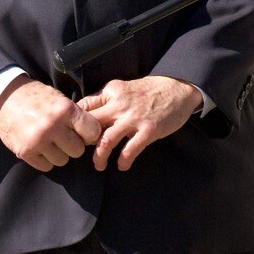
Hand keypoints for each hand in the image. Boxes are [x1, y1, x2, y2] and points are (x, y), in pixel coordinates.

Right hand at [0, 76, 101, 171]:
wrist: (5, 99)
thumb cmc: (38, 98)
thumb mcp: (60, 99)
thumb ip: (75, 116)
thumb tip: (94, 134)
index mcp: (65, 110)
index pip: (92, 131)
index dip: (90, 134)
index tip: (84, 133)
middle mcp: (52, 126)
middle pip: (77, 150)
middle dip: (73, 145)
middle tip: (65, 138)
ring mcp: (37, 141)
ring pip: (62, 160)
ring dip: (59, 154)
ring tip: (51, 141)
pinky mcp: (25, 152)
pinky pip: (46, 166)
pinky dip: (45, 160)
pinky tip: (41, 147)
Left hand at [77, 75, 204, 171]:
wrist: (180, 88)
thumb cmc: (151, 90)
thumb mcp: (126, 87)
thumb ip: (107, 99)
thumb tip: (84, 113)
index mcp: (113, 91)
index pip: (84, 107)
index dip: (75, 123)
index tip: (73, 134)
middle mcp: (121, 104)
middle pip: (90, 125)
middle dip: (82, 142)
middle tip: (81, 153)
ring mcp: (135, 118)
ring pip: (106, 141)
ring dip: (99, 157)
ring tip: (98, 165)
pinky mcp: (149, 130)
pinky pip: (129, 150)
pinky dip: (123, 161)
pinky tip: (122, 165)